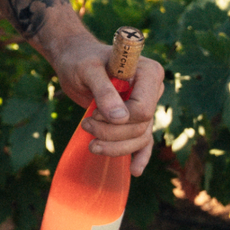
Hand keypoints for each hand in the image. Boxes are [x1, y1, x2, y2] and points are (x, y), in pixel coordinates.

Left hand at [49, 26, 164, 175]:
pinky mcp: (136, 118)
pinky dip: (139, 156)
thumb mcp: (87, 69)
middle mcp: (153, 89)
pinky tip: (134, 170)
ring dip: (115, 146)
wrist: (75, 60)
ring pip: (140, 137)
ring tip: (92, 145)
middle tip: (85, 125)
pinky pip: (144, 141)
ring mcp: (147, 105)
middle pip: (140, 126)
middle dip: (111, 133)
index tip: (94, 114)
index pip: (143, 109)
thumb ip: (104, 90)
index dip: (119, 119)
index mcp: (149, 72)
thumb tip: (120, 118)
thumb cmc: (81, 59)